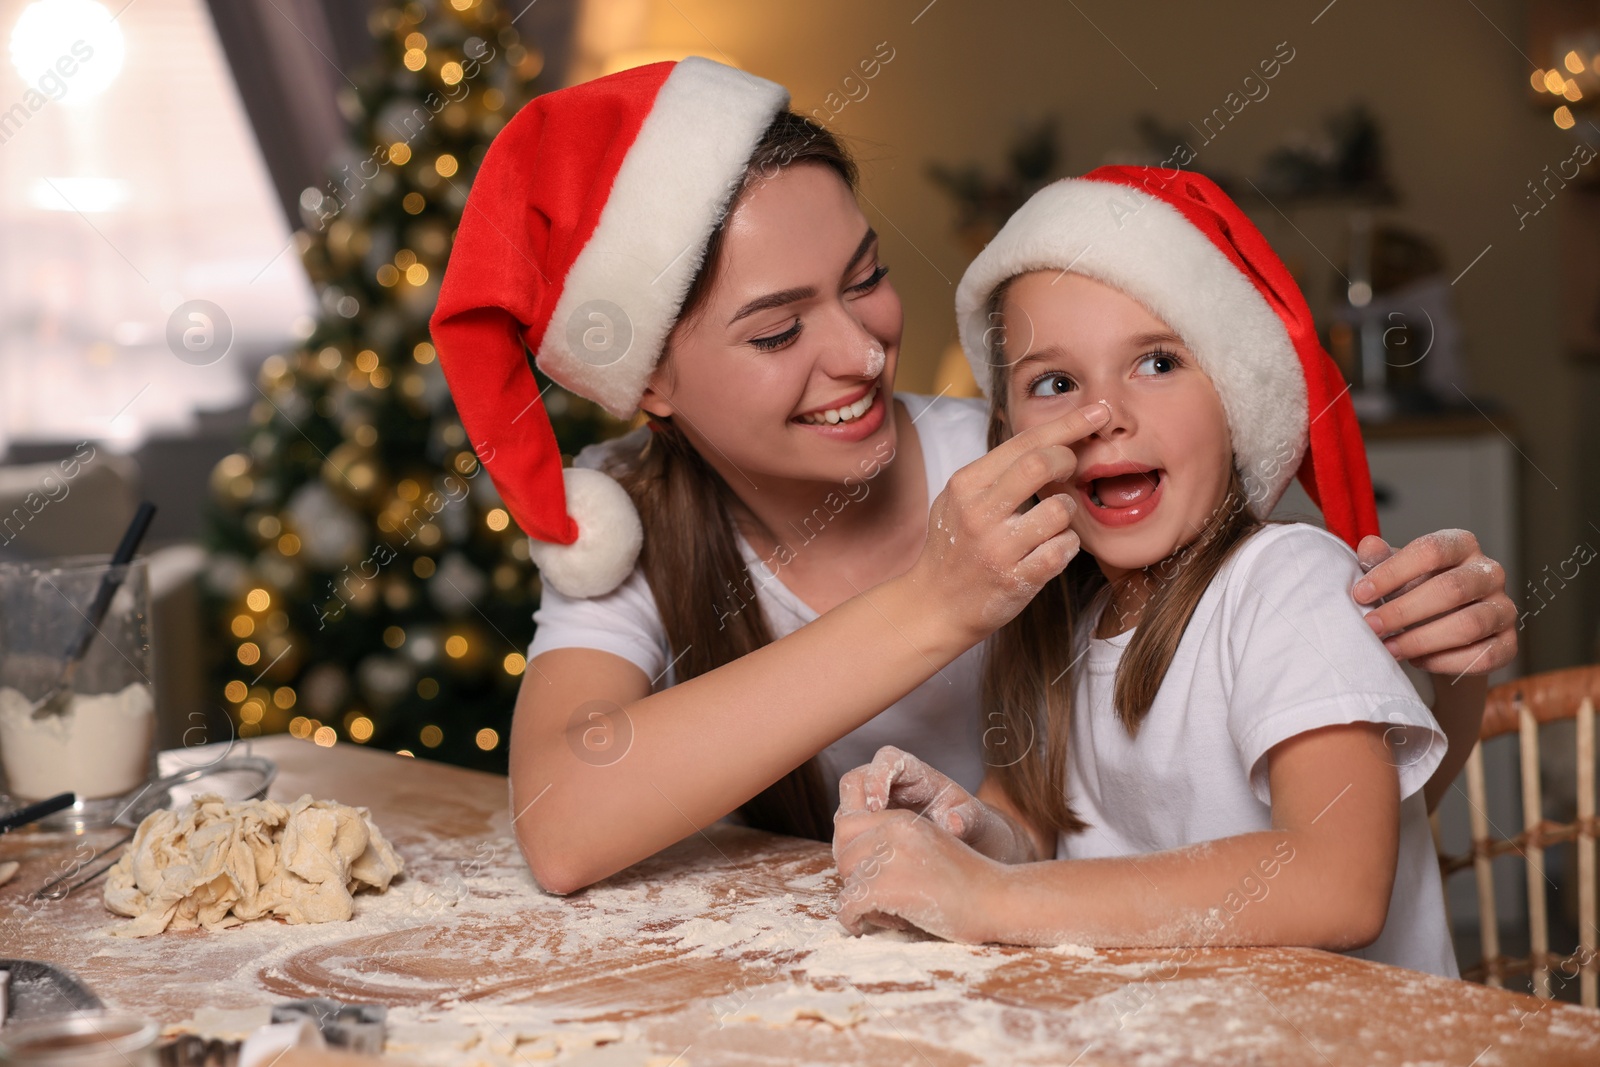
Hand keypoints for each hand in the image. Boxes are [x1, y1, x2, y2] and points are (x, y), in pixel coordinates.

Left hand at [834, 807, 1004, 942]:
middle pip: (842, 852)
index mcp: (903, 818)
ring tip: (885, 913)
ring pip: (846, 879)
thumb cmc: (966, 884)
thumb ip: (893, 847)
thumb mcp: (927, 848)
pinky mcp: (889, 886)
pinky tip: (863, 926)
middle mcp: (894, 829)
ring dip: (858, 901)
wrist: (999, 901)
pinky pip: (848, 903)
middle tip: (873, 898)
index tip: (863, 875)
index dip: (850, 852)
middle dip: (851, 877)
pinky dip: (851, 918)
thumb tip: (850, 864)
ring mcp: (891, 856)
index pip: (848, 824)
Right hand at [835, 746, 1035, 864]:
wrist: (969, 847)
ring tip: (861, 859)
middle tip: (860, 837)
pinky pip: (849, 836)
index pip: (887, 759)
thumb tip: (953, 822)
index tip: (876, 806)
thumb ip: (966, 818)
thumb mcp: (976, 820)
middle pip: (855, 782)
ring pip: (846, 811)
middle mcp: (890, 785)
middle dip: (853, 807)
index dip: (876, 777)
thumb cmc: (972, 825)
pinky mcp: (870, 830)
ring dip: (848, 834)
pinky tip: (865, 871)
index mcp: (915, 773)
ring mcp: (876, 808)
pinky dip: (852, 852)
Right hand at [908, 401, 1111, 644]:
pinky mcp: (1016, 580)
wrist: (933, 605)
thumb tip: (1053, 439)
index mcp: (966, 485)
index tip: (1099, 412)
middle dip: (1069, 460)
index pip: (1025, 441)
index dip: (1069, 423)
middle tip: (1073, 467)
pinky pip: (1064, 549)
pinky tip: (1050, 549)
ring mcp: (997, 548)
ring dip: (1068, 511)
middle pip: (1041, 464)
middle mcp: (979, 513)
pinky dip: (1067, 545)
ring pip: (1060, 510)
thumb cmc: (955, 546)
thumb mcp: (959, 499)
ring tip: (1052, 521)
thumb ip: (997, 471)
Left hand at [1354, 530, 1516, 675]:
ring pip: (1468, 625)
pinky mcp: (1508, 644)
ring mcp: (1504, 608)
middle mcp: (1490, 573)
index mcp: (1461, 545)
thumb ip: (1381, 559)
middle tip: (1371, 626)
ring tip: (1389, 648)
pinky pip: (1482, 657)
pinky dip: (1444, 662)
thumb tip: (1368, 546)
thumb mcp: (1395, 571)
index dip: (1392, 573)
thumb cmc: (1415, 590)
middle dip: (1403, 611)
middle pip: (1450, 589)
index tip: (1360, 594)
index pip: (1431, 551)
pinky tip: (1417, 661)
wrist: (1441, 629)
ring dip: (1421, 640)